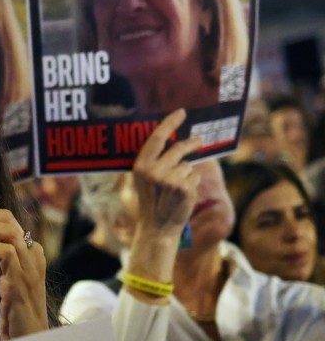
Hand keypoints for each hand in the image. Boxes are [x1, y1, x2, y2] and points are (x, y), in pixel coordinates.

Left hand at [0, 204, 48, 340]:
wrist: (27, 337)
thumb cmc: (13, 310)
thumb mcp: (3, 278)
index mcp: (30, 250)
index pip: (6, 218)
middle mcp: (34, 254)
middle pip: (6, 218)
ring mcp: (30, 266)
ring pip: (7, 230)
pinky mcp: (22, 279)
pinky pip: (5, 252)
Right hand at [131, 109, 202, 240]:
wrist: (157, 228)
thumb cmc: (151, 202)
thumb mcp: (144, 180)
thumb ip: (155, 162)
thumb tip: (175, 142)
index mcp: (140, 166)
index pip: (156, 138)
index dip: (170, 123)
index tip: (182, 112)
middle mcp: (154, 171)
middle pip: (178, 148)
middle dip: (191, 143)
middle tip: (199, 140)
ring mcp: (170, 179)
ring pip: (188, 165)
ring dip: (187, 173)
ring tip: (176, 189)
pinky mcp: (185, 187)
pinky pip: (194, 176)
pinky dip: (192, 183)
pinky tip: (182, 196)